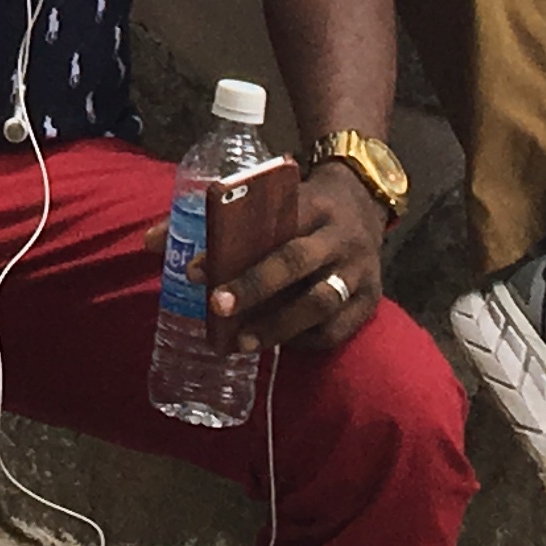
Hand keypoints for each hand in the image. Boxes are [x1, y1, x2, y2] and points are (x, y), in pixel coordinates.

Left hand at [211, 165, 386, 355]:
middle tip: (218, 307)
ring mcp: (360, 272)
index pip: (270, 224)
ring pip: (320, 303)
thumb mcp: (282, 201)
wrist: (365, 207)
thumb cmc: (306, 209)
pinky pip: (337, 330)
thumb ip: (238, 223)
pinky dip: (304, 341)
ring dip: (278, 326)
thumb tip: (175, 255)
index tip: (194, 271)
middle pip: (296, 262)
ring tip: (242, 342)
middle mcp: (340, 238)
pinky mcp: (370, 302)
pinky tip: (278, 344)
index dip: (232, 248)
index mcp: (314, 205)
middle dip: (254, 287)